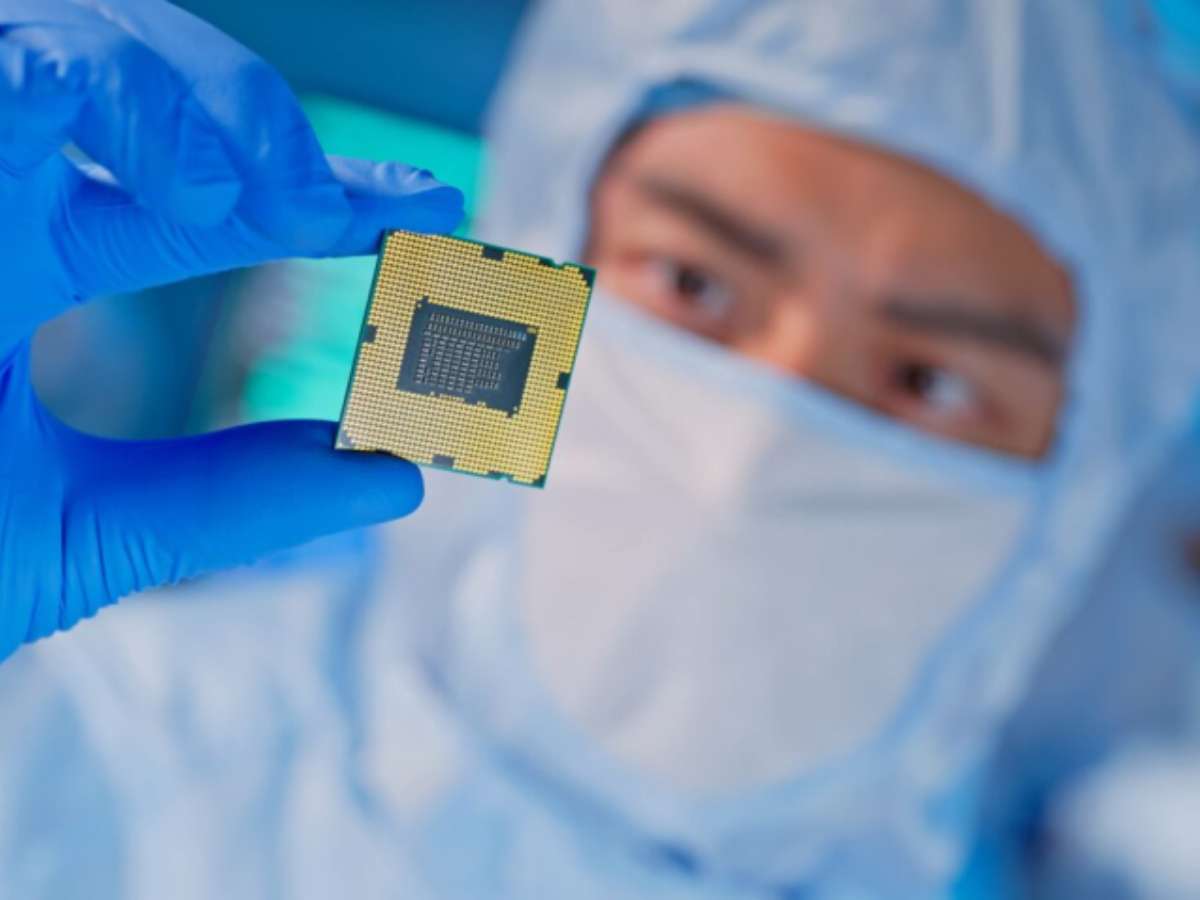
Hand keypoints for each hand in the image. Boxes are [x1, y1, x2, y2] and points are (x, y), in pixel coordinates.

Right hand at [0, 0, 464, 660]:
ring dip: (170, 95)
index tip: (427, 211)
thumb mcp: (95, 529)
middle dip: (246, 113)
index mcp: (33, 251)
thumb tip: (396, 481)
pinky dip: (53, 83)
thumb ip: (238, 498)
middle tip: (324, 203)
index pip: (203, 192)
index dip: (323, 188)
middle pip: (131, 71)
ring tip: (238, 203)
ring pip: (57, 34)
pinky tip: (110, 151)